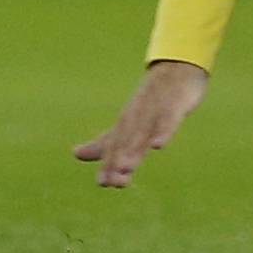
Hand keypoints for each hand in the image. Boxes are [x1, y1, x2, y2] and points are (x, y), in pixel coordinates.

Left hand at [73, 60, 207, 187]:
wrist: (177, 69)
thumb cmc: (152, 100)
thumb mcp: (130, 124)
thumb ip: (106, 142)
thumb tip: (75, 154)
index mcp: (126, 123)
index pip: (115, 146)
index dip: (110, 164)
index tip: (102, 183)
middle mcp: (136, 116)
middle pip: (126, 141)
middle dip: (118, 160)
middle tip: (111, 181)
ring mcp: (154, 109)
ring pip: (142, 131)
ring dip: (134, 148)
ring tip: (126, 166)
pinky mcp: (174, 105)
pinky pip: (168, 119)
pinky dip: (163, 131)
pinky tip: (158, 145)